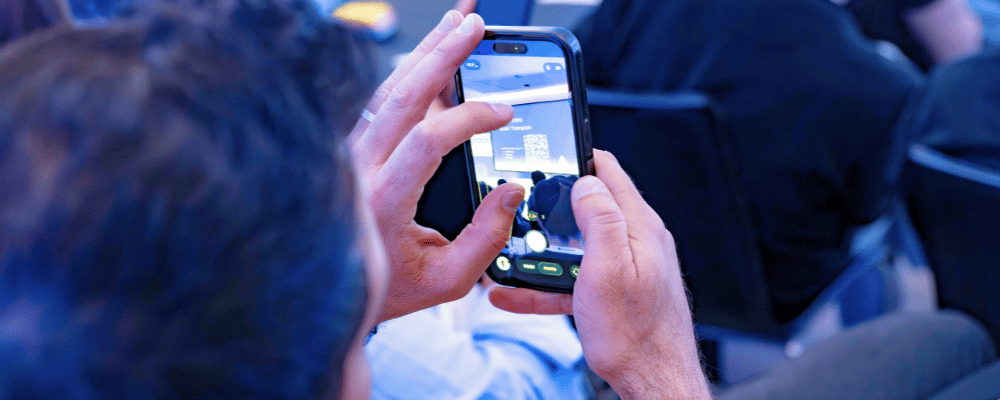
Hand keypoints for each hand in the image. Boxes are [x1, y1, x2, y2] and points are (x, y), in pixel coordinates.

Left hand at [348, 11, 523, 323]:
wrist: (331, 292)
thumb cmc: (390, 286)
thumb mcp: (449, 279)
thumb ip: (487, 239)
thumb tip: (512, 190)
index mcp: (384, 200)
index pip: (427, 141)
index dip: (469, 118)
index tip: (503, 112)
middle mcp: (360, 169)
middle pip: (401, 95)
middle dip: (443, 54)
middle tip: (474, 26)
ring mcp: (352, 154)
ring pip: (388, 89)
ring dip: (424, 52)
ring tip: (457, 24)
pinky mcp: (352, 148)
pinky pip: (380, 101)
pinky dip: (408, 71)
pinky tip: (430, 53)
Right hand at [489, 150, 710, 399]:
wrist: (652, 380)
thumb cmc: (635, 334)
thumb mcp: (608, 268)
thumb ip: (599, 218)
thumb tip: (587, 180)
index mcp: (638, 226)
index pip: (609, 172)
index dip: (577, 156)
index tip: (549, 153)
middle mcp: (637, 240)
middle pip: (588, 207)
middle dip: (553, 206)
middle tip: (521, 208)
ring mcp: (628, 265)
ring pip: (577, 246)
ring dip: (543, 250)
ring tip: (511, 256)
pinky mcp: (617, 290)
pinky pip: (576, 278)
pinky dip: (548, 283)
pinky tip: (519, 293)